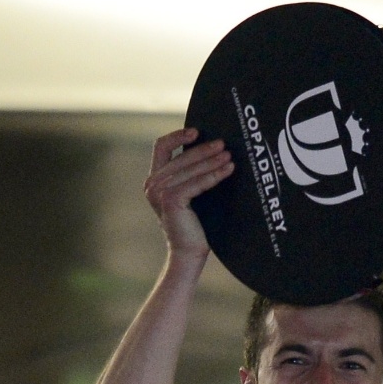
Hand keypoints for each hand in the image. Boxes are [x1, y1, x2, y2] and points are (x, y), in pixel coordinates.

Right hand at [144, 129, 229, 259]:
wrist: (188, 252)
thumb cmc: (194, 224)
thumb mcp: (189, 193)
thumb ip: (191, 173)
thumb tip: (213, 149)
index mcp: (154, 179)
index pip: (161, 146)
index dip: (178, 135)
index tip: (198, 132)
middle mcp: (152, 184)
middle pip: (181, 157)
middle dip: (205, 149)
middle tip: (224, 145)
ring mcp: (159, 192)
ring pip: (190, 169)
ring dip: (212, 161)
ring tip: (230, 157)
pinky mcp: (171, 200)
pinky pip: (196, 183)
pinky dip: (214, 175)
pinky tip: (228, 170)